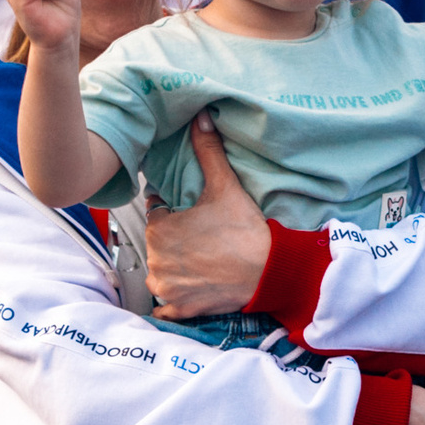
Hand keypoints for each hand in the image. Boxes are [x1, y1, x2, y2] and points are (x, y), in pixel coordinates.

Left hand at [145, 113, 270, 317]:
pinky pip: (165, 305)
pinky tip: (189, 287)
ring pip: (160, 271)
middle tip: (200, 236)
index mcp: (159, 230)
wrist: (269, 272)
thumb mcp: (225, 186)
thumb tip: (200, 117)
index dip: (173, 213)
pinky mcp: (179, 308)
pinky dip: (173, 298)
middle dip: (173, 239)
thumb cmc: (245, 230)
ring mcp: (166, 288)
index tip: (191, 215)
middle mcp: (155, 261)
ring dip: (173, 267)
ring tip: (200, 260)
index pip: (157, 214)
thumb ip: (208, 151)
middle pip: (157, 244)